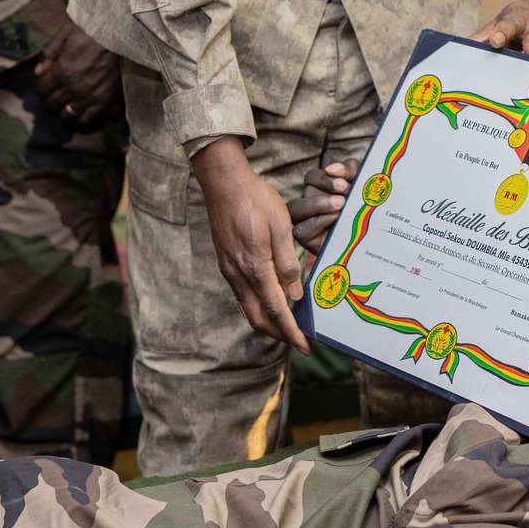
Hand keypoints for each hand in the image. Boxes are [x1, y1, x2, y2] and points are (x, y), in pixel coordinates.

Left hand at [32, 21, 121, 126]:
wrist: (120, 36)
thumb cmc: (92, 31)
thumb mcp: (66, 33)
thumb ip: (50, 52)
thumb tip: (37, 72)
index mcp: (60, 70)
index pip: (42, 89)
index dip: (42, 89)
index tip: (46, 86)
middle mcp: (72, 87)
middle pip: (52, 104)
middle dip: (50, 102)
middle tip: (54, 98)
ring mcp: (88, 96)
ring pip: (68, 115)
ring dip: (64, 112)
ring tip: (67, 107)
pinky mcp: (103, 101)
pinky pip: (88, 119)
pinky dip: (81, 120)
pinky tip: (81, 114)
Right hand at [192, 138, 309, 352]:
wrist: (224, 182)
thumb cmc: (256, 199)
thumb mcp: (280, 226)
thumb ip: (287, 263)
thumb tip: (295, 295)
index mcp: (255, 267)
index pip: (276, 310)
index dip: (291, 331)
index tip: (304, 345)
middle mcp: (238, 274)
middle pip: (258, 318)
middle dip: (278, 334)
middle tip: (298, 341)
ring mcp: (229, 270)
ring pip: (249, 308)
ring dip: (268, 322)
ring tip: (288, 326)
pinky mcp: (226, 263)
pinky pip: (243, 294)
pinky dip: (258, 306)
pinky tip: (270, 300)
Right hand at [288, 157, 358, 255]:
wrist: (374, 237)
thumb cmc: (366, 206)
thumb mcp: (362, 182)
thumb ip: (348, 170)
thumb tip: (331, 169)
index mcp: (320, 188)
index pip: (312, 177)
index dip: (325, 178)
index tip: (343, 184)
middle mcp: (310, 203)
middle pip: (307, 190)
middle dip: (326, 192)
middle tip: (344, 198)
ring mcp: (305, 221)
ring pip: (297, 208)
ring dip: (319, 204)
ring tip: (340, 206)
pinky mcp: (306, 238)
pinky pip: (300, 229)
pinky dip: (317, 222)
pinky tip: (335, 219)